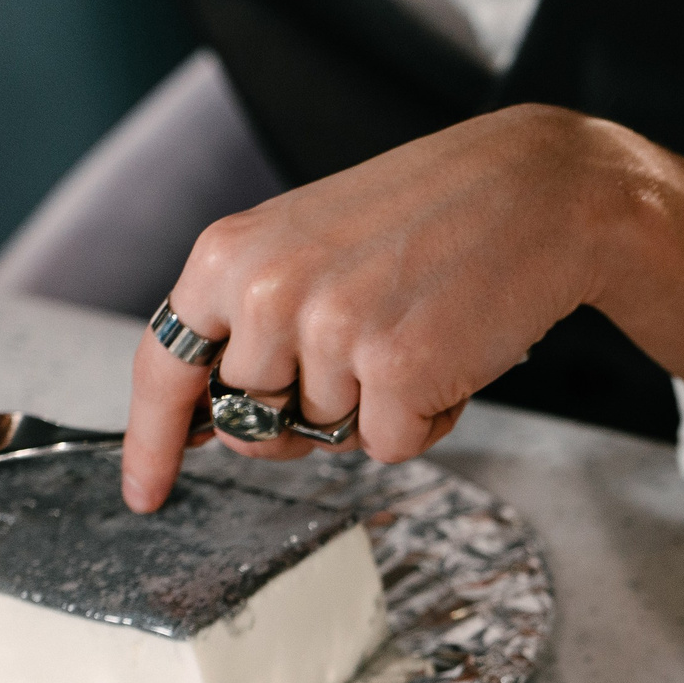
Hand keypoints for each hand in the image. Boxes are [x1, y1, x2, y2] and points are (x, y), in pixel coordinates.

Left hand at [124, 104, 683, 510]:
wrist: (536, 192)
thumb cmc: (430, 218)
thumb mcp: (310, 244)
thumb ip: (253, 320)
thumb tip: (225, 426)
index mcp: (230, 254)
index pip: (166, 365)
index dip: (155, 441)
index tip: (147, 490)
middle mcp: (267, 292)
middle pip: (254, 419)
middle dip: (305, 412)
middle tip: (364, 348)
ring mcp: (330, 333)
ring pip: (327, 436)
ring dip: (377, 407)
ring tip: (419, 330)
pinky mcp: (395, 371)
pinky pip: (388, 447)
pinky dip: (426, 419)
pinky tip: (451, 354)